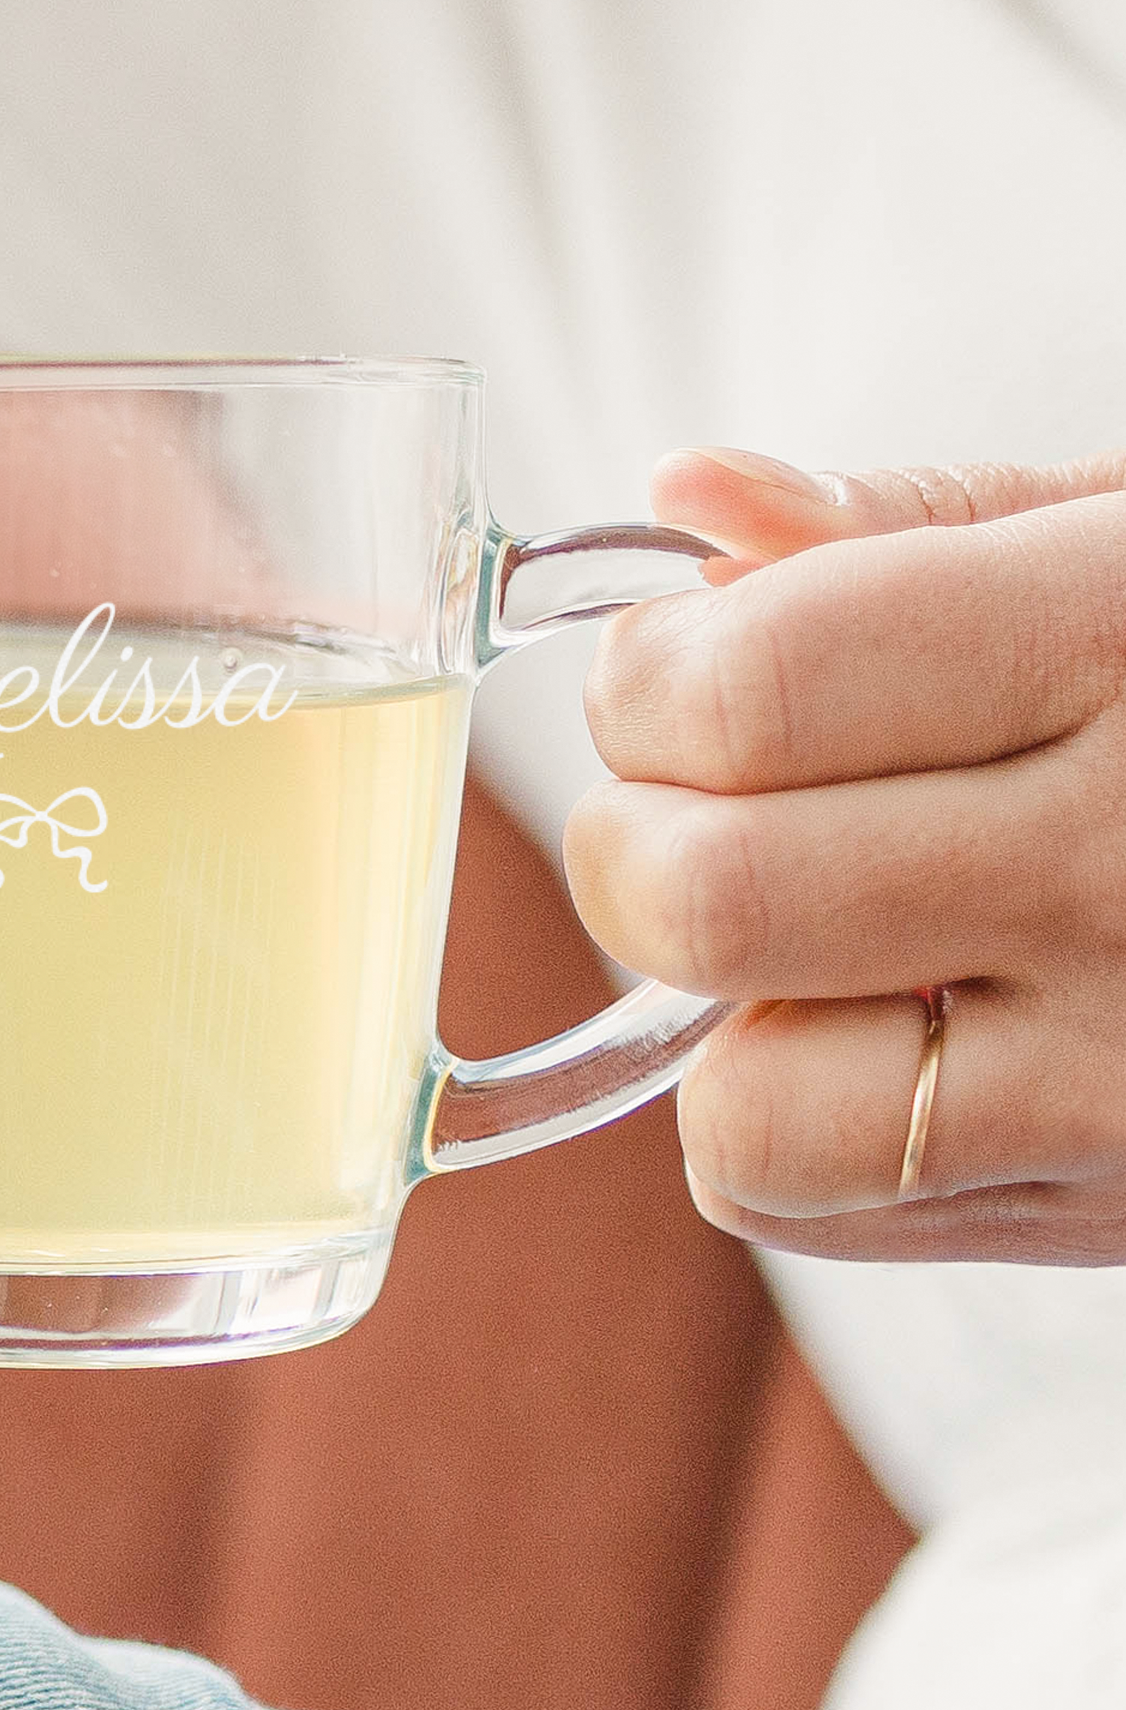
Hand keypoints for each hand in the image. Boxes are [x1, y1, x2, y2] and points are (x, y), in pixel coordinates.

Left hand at [565, 448, 1125, 1263]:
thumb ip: (910, 523)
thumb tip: (689, 501)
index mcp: (1121, 647)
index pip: (750, 696)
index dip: (646, 681)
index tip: (665, 671)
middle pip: (710, 901)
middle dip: (633, 841)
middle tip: (687, 803)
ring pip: (744, 1109)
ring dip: (707, 1013)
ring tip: (794, 932)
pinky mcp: (1113, 1208)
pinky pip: (808, 1202)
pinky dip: (780, 1119)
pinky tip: (881, 1024)